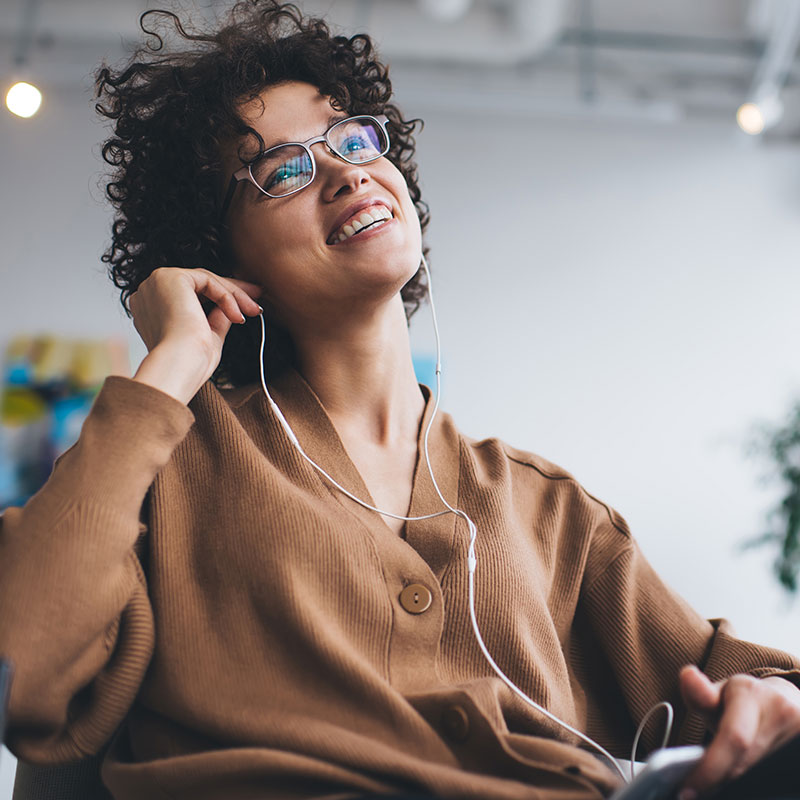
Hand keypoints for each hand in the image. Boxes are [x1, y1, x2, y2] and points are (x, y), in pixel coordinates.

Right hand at [130, 267, 262, 403]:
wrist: (179, 366)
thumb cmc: (189, 362)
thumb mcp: (207, 337)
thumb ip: (216, 319)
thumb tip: (229, 309)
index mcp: (151, 308)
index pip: (191, 294)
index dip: (221, 298)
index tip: (245, 305)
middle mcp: (150, 292)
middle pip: (200, 284)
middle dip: (233, 292)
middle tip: (257, 300)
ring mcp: (157, 283)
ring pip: (206, 281)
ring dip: (235, 295)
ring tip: (254, 311)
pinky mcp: (170, 277)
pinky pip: (207, 281)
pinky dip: (226, 296)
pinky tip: (237, 315)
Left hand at [677, 665, 799, 798]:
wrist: (781, 701)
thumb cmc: (742, 701)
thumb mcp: (717, 693)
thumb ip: (699, 693)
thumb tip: (687, 675)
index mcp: (753, 695)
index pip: (734, 737)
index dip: (711, 767)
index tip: (687, 790)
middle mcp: (783, 712)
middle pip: (747, 764)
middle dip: (719, 780)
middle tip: (695, 792)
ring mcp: (799, 732)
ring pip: (762, 774)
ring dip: (736, 782)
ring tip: (714, 784)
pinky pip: (776, 776)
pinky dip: (754, 783)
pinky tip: (739, 783)